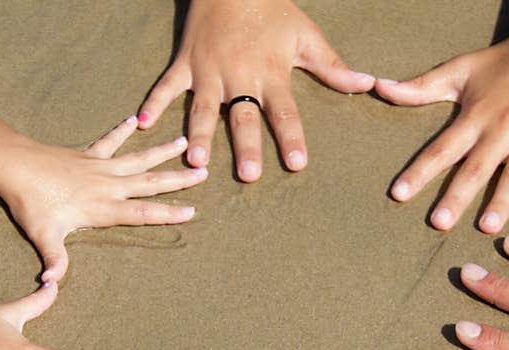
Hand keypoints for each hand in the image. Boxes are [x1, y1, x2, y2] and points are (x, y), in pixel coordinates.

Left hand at [0, 118, 204, 281]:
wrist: (13, 166)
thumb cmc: (30, 204)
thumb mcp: (44, 236)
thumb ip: (55, 260)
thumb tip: (52, 283)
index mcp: (103, 208)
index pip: (142, 213)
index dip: (168, 214)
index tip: (191, 211)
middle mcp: (107, 186)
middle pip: (150, 183)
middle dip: (177, 180)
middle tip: (203, 173)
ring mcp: (99, 167)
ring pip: (138, 159)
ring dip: (161, 152)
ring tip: (184, 143)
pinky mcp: (88, 154)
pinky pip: (109, 141)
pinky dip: (122, 131)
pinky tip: (135, 121)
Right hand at [138, 0, 373, 180]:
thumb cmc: (273, 11)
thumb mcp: (306, 36)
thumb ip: (334, 67)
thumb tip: (366, 84)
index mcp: (270, 73)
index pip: (284, 112)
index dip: (291, 138)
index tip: (297, 164)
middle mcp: (238, 75)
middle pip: (243, 116)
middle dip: (245, 145)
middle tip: (248, 175)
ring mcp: (208, 71)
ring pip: (202, 107)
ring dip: (199, 134)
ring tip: (195, 161)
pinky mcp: (184, 63)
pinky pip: (166, 85)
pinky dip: (154, 102)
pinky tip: (143, 124)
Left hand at [378, 35, 508, 231]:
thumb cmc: (503, 63)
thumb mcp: (459, 71)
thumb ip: (421, 88)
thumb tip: (380, 87)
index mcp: (475, 117)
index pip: (441, 149)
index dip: (419, 172)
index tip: (398, 195)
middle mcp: (504, 127)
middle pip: (476, 167)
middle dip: (458, 195)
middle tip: (439, 223)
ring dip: (503, 199)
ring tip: (488, 227)